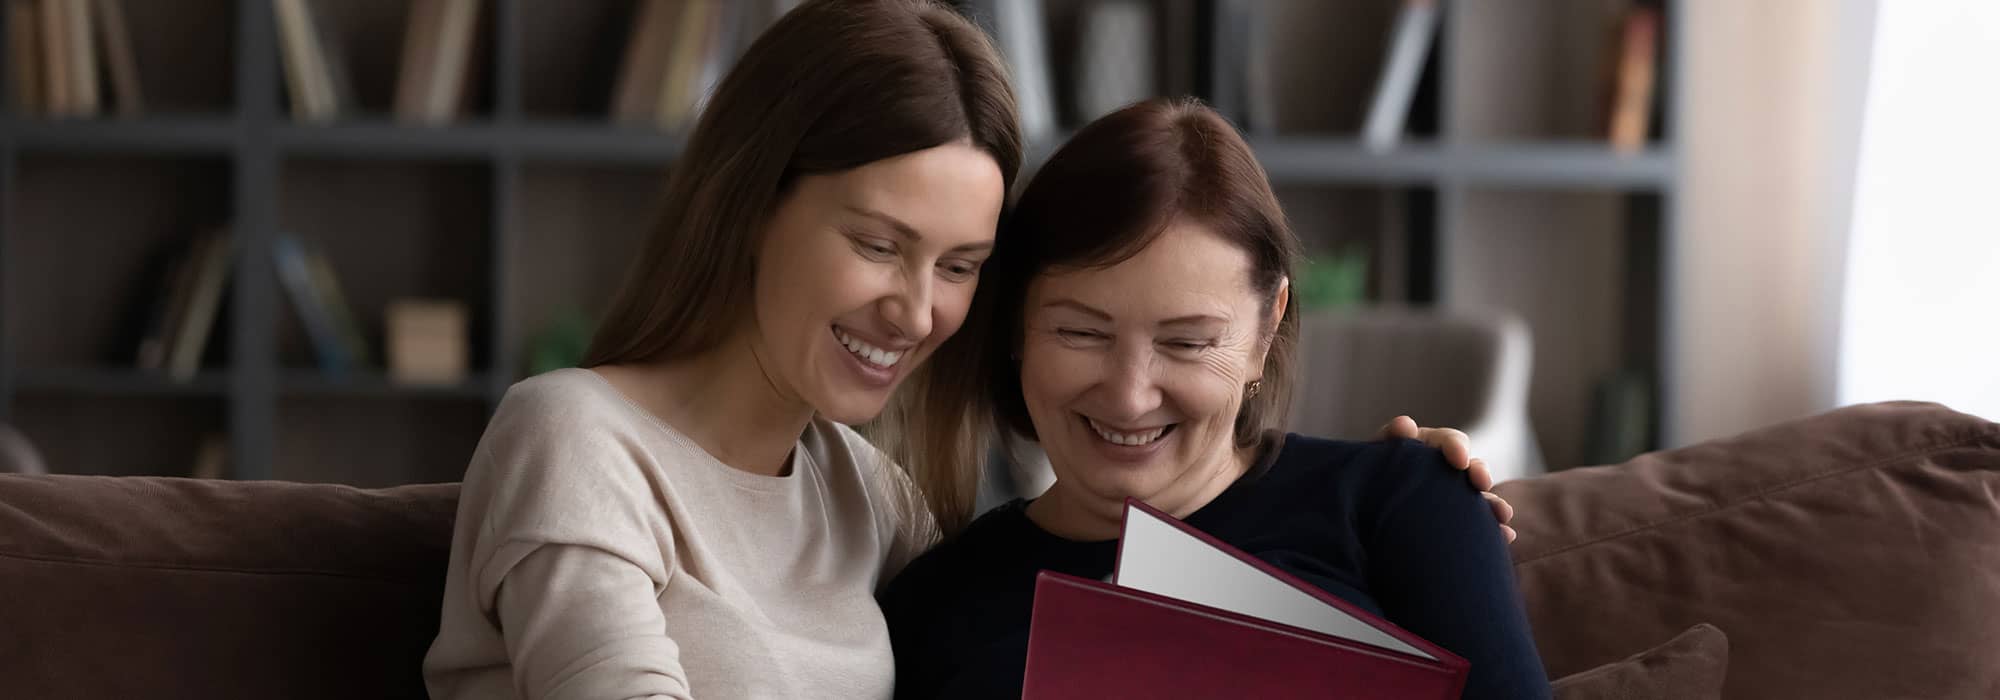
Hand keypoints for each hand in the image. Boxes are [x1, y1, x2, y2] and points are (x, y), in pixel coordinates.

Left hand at [1377, 416, 1516, 543]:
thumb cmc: (1363, 480)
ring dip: (1493, 503)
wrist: (1358, 515)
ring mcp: (1451, 497)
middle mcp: (1443, 471)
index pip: (1448, 442)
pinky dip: (1494, 529)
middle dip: (1479, 473)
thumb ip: (1388, 439)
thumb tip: (1406, 424)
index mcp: (1425, 449)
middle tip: (1481, 481)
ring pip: (1479, 497)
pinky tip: (1505, 536)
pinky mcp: (1455, 522)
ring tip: (1502, 515)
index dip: (1455, 447)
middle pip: (1470, 467)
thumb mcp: (1371, 458)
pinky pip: (1479, 524)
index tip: (1458, 459)